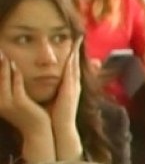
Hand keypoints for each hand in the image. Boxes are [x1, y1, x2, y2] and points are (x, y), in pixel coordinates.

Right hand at [0, 53, 51, 136]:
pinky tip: (14, 64)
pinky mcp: (20, 103)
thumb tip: (8, 76)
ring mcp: (8, 103)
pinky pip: (16, 84)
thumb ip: (9, 90)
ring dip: (2, 66)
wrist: (38, 132)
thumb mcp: (14, 102)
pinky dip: (15, 73)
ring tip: (2, 54)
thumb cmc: (27, 116)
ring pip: (3, 79)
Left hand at [49, 38, 83, 160]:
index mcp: (70, 86)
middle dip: (77, 50)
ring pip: (75, 66)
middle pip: (75, 63)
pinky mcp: (70, 91)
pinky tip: (70, 56)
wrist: (61, 128)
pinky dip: (72, 64)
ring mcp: (74, 88)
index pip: (72, 67)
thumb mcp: (55, 98)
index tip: (73, 43)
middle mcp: (74, 85)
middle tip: (78, 36)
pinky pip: (71, 74)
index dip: (73, 55)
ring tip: (76, 41)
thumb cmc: (56, 115)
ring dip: (76, 53)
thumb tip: (47, 81)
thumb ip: (53, 88)